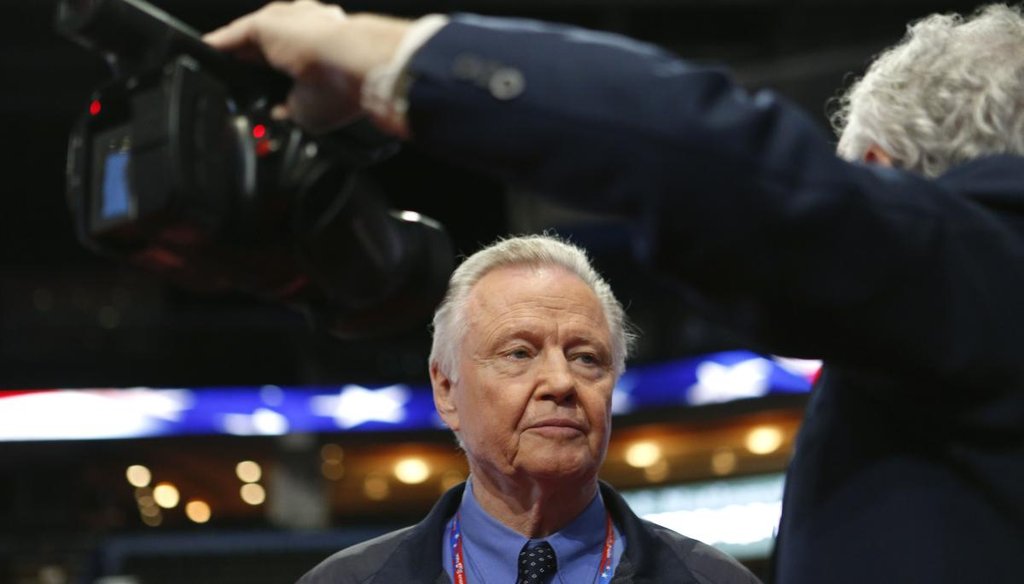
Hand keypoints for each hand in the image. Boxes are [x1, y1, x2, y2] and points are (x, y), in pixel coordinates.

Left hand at [203, 0, 410, 132]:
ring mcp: (288, 25)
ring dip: (233, 52)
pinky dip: (220, 45)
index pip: (293, 64)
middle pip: (269, 48)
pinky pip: (236, 35)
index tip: (260, 93)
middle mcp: (308, 34)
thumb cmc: (345, 89)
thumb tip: (279, 113)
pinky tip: (204, 55)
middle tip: (234, 83)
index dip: (273, 77)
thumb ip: (293, 110)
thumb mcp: (314, 113)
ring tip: (215, 69)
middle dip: (251, 64)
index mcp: (326, 55)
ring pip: (253, 38)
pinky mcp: (268, 23)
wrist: (354, 64)